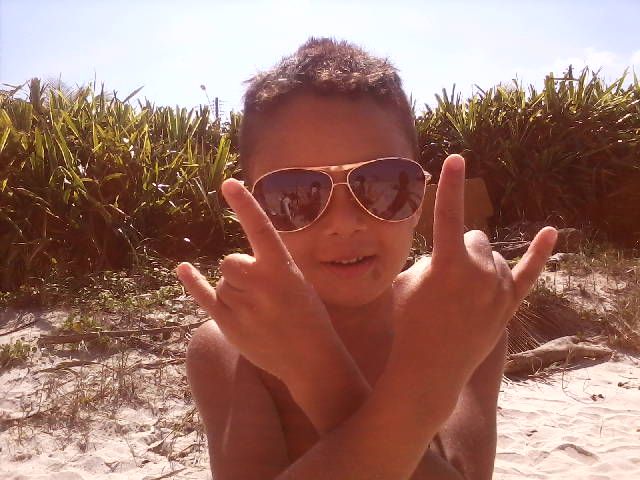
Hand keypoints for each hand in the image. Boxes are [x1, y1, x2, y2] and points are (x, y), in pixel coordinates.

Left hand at [175, 179, 338, 382]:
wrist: (310, 359)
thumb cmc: (308, 317)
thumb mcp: (297, 282)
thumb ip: (270, 267)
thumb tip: (236, 263)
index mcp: (282, 268)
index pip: (259, 227)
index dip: (243, 204)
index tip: (228, 183)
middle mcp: (259, 282)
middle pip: (230, 261)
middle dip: (239, 271)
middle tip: (262, 294)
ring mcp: (241, 304)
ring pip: (222, 282)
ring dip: (234, 291)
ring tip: (258, 312)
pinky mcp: (228, 323)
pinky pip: (204, 296)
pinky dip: (192, 282)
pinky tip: (182, 268)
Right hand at [389, 154, 556, 392]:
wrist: (429, 368)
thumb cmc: (409, 324)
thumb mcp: (407, 283)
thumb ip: (429, 260)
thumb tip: (446, 254)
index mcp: (448, 263)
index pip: (447, 214)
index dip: (449, 185)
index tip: (455, 158)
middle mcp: (480, 270)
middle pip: (475, 237)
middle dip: (460, 248)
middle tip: (443, 280)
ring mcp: (499, 288)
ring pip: (492, 255)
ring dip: (477, 263)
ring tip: (459, 295)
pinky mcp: (509, 304)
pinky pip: (529, 272)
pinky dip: (539, 252)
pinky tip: (550, 232)